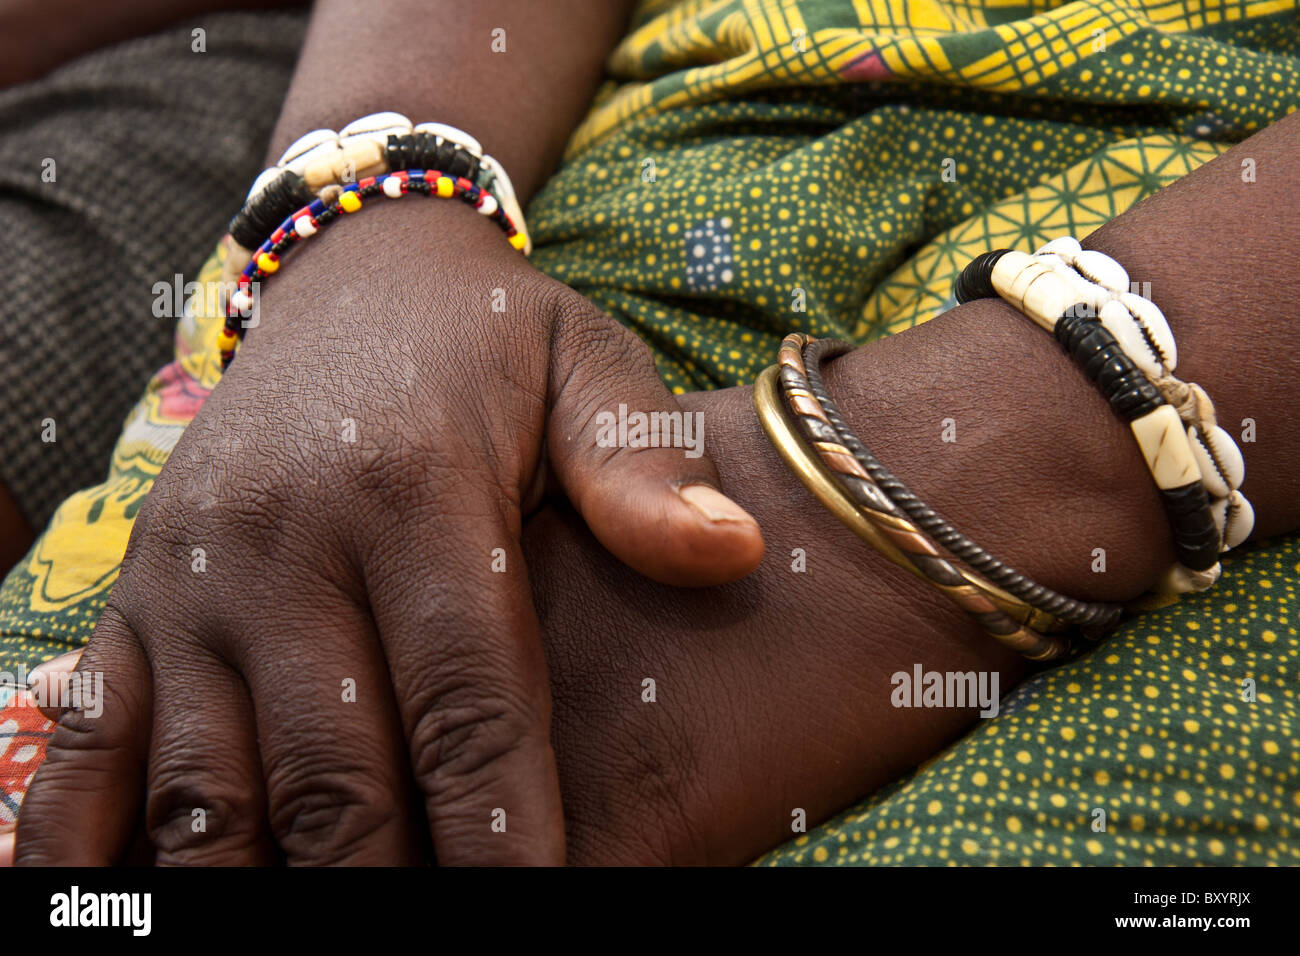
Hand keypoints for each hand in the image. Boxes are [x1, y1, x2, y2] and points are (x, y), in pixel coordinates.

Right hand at [15, 197, 762, 864]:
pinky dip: (95, 846)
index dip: (503, 829)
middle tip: (450, 945)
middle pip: (336, 773)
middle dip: (392, 887)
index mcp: (413, 487)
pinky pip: (89, 748)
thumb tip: (730, 554)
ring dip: (263, 886)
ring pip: (210, 788)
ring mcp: (190, 579)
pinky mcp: (132, 598)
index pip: (468, 700)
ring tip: (328, 937)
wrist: (351, 275)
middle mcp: (284, 542)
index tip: (542, 908)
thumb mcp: (584, 364)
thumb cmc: (488, 338)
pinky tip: (142, 906)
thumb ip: (644, 463)